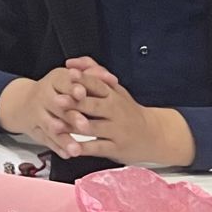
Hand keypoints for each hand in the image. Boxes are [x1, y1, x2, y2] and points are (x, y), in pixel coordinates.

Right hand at [0, 67, 84, 154]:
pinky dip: (57, 147)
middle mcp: (43, 95)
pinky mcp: (36, 129)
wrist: (26, 103)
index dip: (73, 88)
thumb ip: (92, 75)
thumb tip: (111, 78)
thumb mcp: (72, 77)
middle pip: (57, 107)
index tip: (82, 93)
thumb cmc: (59, 90)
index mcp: (54, 80)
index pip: (63, 82)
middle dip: (71, 116)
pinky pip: (46, 139)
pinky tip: (67, 154)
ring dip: (64, 138)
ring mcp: (37, 113)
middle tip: (84, 125)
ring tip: (76, 149)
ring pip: (50, 126)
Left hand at [66, 58, 196, 165]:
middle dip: (75, 103)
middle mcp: (115, 111)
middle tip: (57, 100)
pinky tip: (70, 148)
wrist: (155, 136)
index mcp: (112, 95)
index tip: (68, 74)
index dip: (82, 79)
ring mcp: (116, 130)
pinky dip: (83, 149)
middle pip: (93, 105)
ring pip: (93, 127)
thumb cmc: (127, 110)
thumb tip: (71, 62)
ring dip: (74, 127)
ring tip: (56, 125)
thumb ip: (93, 72)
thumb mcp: (114, 89)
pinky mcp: (116, 148)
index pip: (96, 84)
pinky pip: (98, 148)